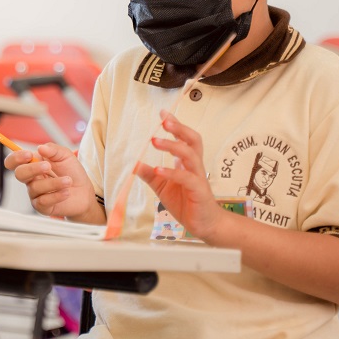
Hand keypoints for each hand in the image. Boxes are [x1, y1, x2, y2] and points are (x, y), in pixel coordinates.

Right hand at [6, 143, 99, 219]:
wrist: (85, 192)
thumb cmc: (72, 172)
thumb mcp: (65, 156)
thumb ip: (53, 150)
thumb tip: (40, 147)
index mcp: (32, 164)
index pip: (13, 161)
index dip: (16, 157)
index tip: (29, 155)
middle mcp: (30, 179)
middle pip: (19, 174)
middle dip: (33, 169)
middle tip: (48, 166)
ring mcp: (35, 193)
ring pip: (35, 187)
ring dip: (54, 183)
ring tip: (68, 181)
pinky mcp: (42, 206)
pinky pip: (43, 201)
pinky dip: (57, 195)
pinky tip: (66, 192)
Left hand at [134, 110, 225, 240]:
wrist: (205, 225)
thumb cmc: (186, 203)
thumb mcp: (161, 187)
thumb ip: (149, 174)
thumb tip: (134, 163)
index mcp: (186, 163)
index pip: (183, 138)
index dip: (175, 125)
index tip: (163, 113)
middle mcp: (194, 166)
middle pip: (193, 140)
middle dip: (179, 128)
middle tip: (164, 120)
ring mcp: (198, 177)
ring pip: (190, 155)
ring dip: (172, 146)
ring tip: (155, 141)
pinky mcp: (199, 191)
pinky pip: (187, 178)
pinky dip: (172, 173)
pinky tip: (158, 170)